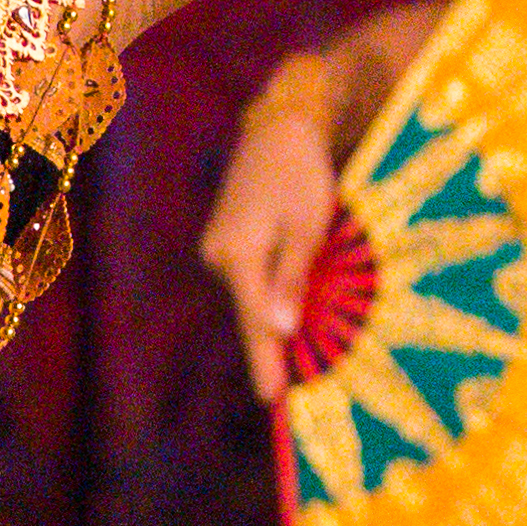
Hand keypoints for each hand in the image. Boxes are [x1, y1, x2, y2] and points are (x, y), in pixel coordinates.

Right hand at [198, 90, 343, 408]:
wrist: (281, 125)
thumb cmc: (303, 173)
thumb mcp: (308, 227)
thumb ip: (292, 279)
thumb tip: (279, 329)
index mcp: (237, 254)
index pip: (254, 320)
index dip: (265, 361)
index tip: (272, 400)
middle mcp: (218, 254)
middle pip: (248, 311)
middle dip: (266, 349)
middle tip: (279, 392)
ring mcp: (218, 245)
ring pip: (248, 294)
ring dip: (267, 322)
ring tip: (282, 363)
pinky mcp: (226, 236)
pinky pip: (248, 277)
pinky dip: (264, 297)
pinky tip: (278, 316)